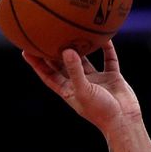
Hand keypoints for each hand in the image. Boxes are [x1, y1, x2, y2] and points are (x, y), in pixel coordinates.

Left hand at [22, 42, 140, 135]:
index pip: (48, 75)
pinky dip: (107, 48)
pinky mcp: (111, 77)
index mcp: (68, 90)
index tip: (26, 51)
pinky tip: (104, 35)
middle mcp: (80, 84)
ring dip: (80, 47)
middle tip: (47, 33)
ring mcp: (96, 80)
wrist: (124, 121)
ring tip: (72, 30)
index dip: (37, 64)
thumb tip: (67, 50)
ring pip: (85, 60)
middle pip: (63, 64)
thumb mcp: (84, 91)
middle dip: (54, 51)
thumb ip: (75, 70)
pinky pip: (108, 59)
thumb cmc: (100, 111)